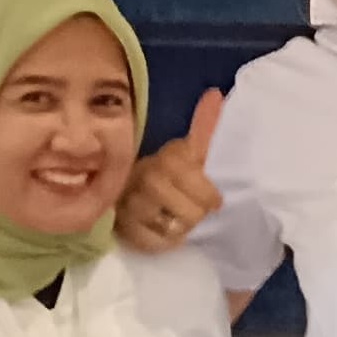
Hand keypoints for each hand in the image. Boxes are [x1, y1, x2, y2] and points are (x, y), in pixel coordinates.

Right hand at [114, 88, 223, 251]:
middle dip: (193, 212)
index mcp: (164, 157)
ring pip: (162, 222)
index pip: (181, 169)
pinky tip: (165, 237)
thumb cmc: (177, 179)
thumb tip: (216, 93)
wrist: (144, 204)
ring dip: (178, 228)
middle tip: (197, 216)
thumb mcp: (193, 155)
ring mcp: (126, 202)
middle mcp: (141, 175)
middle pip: (175, 200)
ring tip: (180, 226)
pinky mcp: (119, 229)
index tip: (216, 202)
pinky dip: (161, 243)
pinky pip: (146, 240)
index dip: (204, 190)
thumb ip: (205, 128)